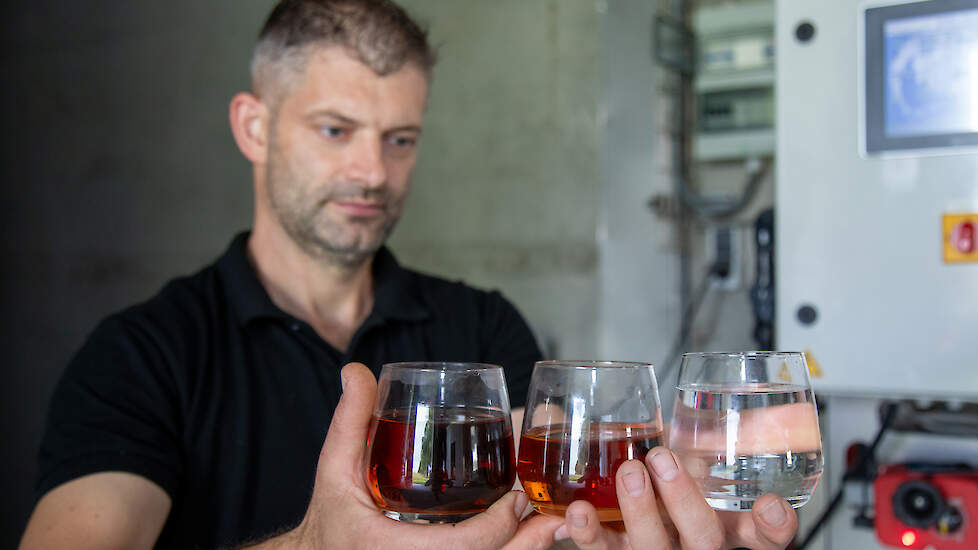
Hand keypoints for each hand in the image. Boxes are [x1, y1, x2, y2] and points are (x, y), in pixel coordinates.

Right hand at [277, 362, 562, 549]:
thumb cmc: (330, 517)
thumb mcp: (334, 468)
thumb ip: (350, 421)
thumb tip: (356, 371)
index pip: (464, 547)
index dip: (498, 526)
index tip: (519, 498)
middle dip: (528, 543)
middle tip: (557, 515)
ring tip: (555, 525)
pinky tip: (530, 538)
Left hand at [555, 448, 797, 549]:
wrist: (630, 501)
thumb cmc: (669, 476)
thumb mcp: (695, 463)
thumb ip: (707, 443)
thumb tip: (731, 408)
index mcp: (725, 526)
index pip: (762, 536)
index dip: (773, 527)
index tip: (771, 505)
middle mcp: (695, 546)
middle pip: (704, 539)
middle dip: (685, 500)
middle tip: (663, 459)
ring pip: (653, 549)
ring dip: (640, 513)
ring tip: (628, 473)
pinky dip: (590, 533)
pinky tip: (580, 511)